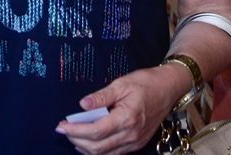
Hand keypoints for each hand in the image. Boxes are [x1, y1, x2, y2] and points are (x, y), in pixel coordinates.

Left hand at [55, 66, 179, 154]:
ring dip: (86, 148)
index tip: (61, 125)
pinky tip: (88, 141)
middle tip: (63, 130)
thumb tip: (82, 105)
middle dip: (77, 140)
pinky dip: (99, 150)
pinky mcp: (137, 143)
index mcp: (126, 118)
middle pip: (98, 147)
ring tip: (72, 135)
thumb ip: (101, 96)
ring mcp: (135, 142)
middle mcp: (131, 135)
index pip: (95, 131)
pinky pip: (114, 153)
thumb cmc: (145, 83)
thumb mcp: (121, 84)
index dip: (75, 131)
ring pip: (105, 154)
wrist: (168, 88)